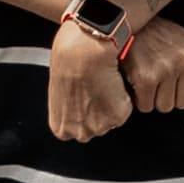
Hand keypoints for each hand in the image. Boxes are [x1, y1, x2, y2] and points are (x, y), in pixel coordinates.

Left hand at [45, 5, 132, 144]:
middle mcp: (80, 132)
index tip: (85, 98)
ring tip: (103, 82)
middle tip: (96, 87)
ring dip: (111, 103)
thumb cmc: (67, 59)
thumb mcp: (57, 88)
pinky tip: (112, 80)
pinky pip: (125, 107)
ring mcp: (100, 126)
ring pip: (112, 118)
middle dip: (98, 110)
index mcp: (61, 128)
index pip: (76, 130)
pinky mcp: (118, 116)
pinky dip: (123, 95)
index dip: (83, 110)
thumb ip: (66, 105)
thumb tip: (75, 100)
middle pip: (95, 127)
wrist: (83, 50)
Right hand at [118, 16, 183, 116]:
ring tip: (150, 75)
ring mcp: (167, 68)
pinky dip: (139, 98)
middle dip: (170, 95)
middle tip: (161, 75)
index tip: (179, 82)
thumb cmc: (158, 35)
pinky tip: (138, 80)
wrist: (128, 23)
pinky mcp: (146, 77)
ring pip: (165, 107)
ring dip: (154, 97)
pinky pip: (146, 106)